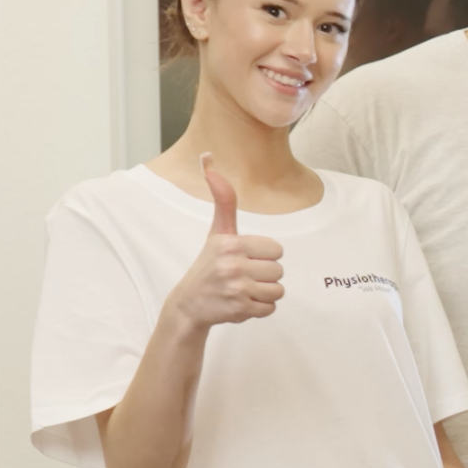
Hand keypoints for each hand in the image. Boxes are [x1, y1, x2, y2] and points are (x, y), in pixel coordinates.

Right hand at [166, 156, 285, 328]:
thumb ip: (224, 201)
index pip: (276, 249)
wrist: (189, 303)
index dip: (264, 256)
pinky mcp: (240, 310)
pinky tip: (241, 302)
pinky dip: (260, 309)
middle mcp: (233, 265)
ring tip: (243, 289)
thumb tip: (209, 158)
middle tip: (242, 276)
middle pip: (279, 271)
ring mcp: (236, 289)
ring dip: (264, 293)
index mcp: (230, 244)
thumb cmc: (208, 265)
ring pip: (278, 291)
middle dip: (265, 275)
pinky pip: (270, 309)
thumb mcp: (217, 232)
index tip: (245, 259)